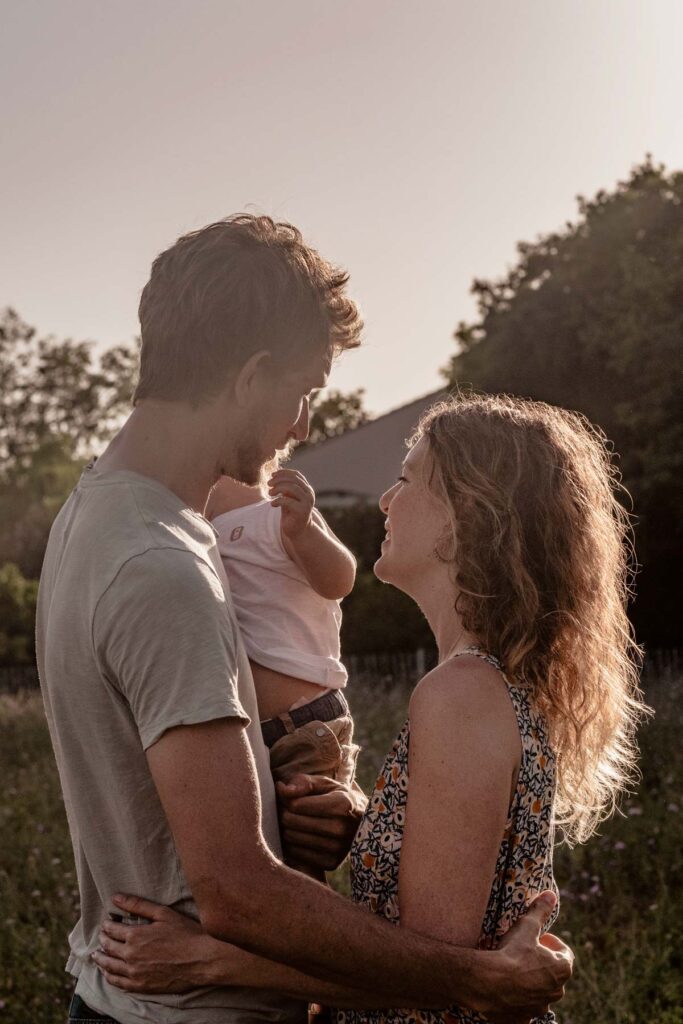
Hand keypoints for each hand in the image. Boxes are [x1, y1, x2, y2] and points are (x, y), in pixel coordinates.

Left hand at [91, 894, 225, 992]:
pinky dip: (109, 977)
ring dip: (101, 960)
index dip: (108, 925)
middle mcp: (130, 955)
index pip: (112, 930)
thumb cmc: (185, 934)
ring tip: (96, 955)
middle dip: (103, 940)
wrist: (201, 960)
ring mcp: (134, 973)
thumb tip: (116, 897)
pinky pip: (118, 983)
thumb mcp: (163, 913)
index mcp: (135, 935)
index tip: (107, 923)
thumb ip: (138, 905)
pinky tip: (108, 973)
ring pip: (109, 966)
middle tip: (101, 937)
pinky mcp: (140, 986)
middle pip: (108, 947)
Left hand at [268, 469, 314, 539]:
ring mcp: (307, 503)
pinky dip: (278, 500)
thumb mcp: (288, 497)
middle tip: (268, 484)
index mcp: (307, 488)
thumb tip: (275, 475)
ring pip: (292, 488)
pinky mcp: (302, 511)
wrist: (298, 531)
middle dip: (279, 480)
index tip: (272, 475)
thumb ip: (285, 487)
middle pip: (294, 480)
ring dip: (278, 488)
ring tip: (270, 493)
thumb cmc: (291, 512)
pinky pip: (288, 501)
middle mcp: (309, 494)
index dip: (284, 472)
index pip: (296, 475)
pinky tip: (273, 504)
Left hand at [276, 773, 367, 872]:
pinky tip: (301, 835)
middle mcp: (340, 828)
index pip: (296, 805)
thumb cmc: (339, 799)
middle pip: (291, 821)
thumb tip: (282, 789)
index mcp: (342, 804)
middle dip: (284, 812)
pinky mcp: (330, 863)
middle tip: (286, 808)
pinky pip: (296, 854)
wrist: (364, 825)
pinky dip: (292, 843)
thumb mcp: (327, 784)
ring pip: (290, 838)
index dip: (285, 798)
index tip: (287, 796)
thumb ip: (304, 782)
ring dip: (286, 828)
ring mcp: (337, 849)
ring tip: (294, 820)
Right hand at [483, 892, 573, 1023]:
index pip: (564, 953)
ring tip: (512, 969)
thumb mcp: (526, 926)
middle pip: (553, 973)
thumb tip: (551, 895)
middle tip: (523, 951)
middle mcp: (557, 991)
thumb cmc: (511, 953)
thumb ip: (540, 911)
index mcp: (562, 969)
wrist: (489, 983)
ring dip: (531, 982)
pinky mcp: (524, 1018)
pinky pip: (524, 1009)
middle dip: (541, 962)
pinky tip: (506, 991)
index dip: (551, 942)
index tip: (537, 937)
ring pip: (540, 992)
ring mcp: (540, 1007)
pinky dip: (518, 1001)